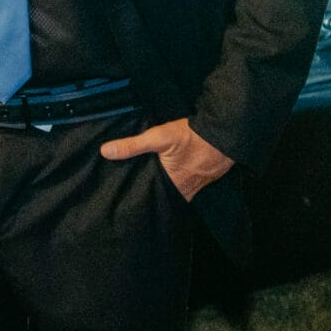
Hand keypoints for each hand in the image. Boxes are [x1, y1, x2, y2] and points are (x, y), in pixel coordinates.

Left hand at [100, 117, 233, 201]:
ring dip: (169, 186)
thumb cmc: (191, 136)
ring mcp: (200, 184)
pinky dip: (182, 179)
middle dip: (154, 192)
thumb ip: (132, 146)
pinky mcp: (208, 176)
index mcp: (174, 184)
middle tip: (139, 189)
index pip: (154, 198)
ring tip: (154, 182)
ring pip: (180, 190)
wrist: (224, 131)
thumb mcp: (158, 137)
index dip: (143, 198)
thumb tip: (106, 152)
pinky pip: (191, 183)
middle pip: (166, 195)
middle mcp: (188, 189)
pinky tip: (175, 172)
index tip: (130, 199)